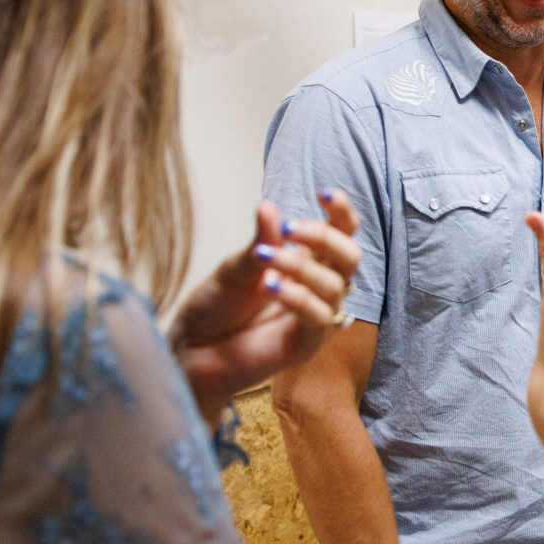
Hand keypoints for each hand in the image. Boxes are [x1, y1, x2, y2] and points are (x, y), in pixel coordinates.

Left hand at [172, 194, 362, 423]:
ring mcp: (316, 315)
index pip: (342, 232)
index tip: (323, 193)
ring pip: (336, 285)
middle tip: (288, 230)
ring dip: (301, 267)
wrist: (194, 349)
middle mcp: (317, 286)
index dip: (342, 212)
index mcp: (306, 260)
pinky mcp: (308, 343)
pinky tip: (271, 287)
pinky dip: (298, 297)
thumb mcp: (234, 267)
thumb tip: (269, 207)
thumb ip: (259, 243)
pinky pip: (320, 317)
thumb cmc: (215, 307)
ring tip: (265, 263)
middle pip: (350, 256)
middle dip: (324, 236)